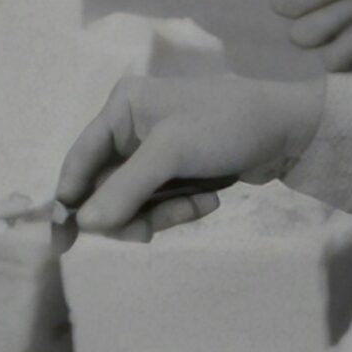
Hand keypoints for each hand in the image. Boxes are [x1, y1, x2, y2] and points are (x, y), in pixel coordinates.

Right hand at [56, 71, 323, 238]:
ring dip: (162, 214)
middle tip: (149, 233)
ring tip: (197, 207)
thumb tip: (84, 225)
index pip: (80, 160)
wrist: (289, 129)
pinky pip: (159, 203)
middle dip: (131, 213)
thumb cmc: (226, 126)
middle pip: (105, 189)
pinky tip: (210, 200)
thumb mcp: (171, 153)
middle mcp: (132, 127)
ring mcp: (155, 151)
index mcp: (122, 108)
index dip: (69, 202)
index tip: (62, 244)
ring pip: (133, 202)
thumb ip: (125, 189)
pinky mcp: (177, 170)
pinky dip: (179, 209)